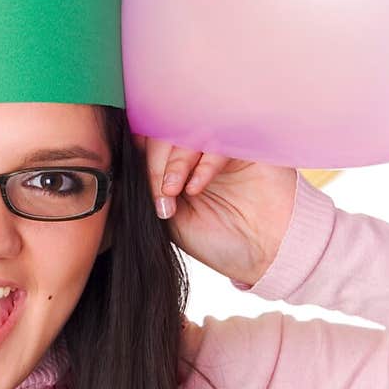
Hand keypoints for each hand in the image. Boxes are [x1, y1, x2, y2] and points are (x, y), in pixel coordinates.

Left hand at [137, 135, 297, 285]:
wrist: (266, 256)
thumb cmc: (219, 241)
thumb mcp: (171, 221)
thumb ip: (150, 192)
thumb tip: (122, 169)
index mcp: (178, 166)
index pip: (148, 143)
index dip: (138, 158)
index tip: (136, 184)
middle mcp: (198, 152)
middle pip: (164, 133)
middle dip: (154, 163)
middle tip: (160, 194)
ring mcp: (222, 147)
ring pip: (187, 132)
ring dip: (174, 162)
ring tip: (174, 192)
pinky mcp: (247, 146)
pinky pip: (217, 139)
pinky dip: (201, 163)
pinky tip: (197, 188)